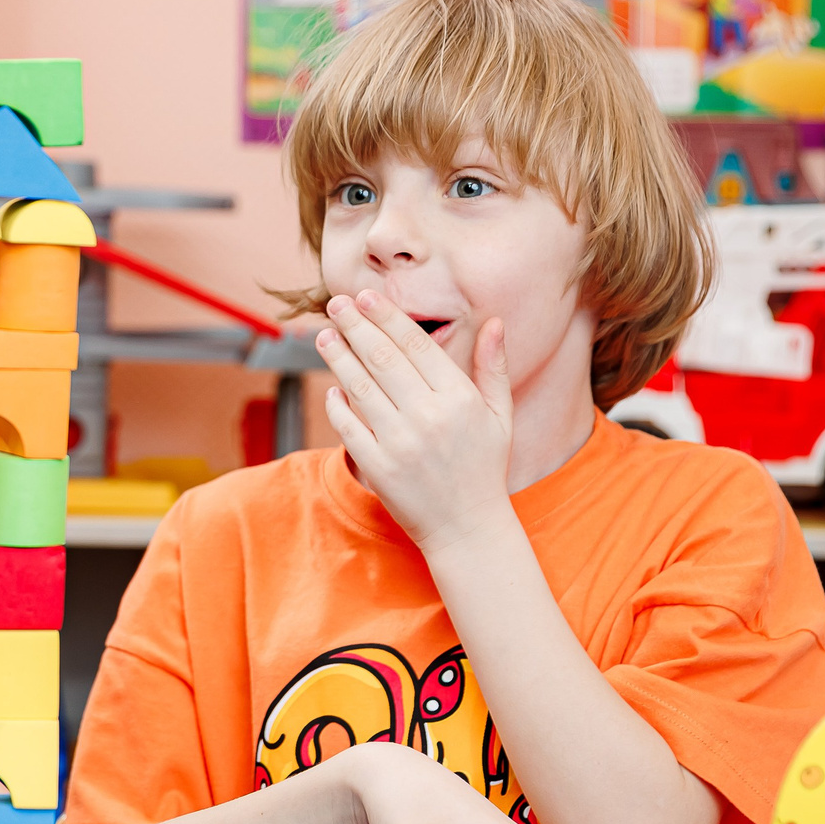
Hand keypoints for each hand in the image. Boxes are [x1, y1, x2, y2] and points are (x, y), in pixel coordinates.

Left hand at [315, 291, 512, 555]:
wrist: (467, 528)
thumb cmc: (484, 467)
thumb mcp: (500, 415)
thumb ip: (494, 367)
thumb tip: (495, 322)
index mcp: (460, 398)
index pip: (415, 345)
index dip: (387, 317)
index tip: (366, 295)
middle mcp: (429, 417)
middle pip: (382, 358)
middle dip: (355, 326)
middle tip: (335, 303)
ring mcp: (400, 443)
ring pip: (360, 387)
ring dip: (338, 357)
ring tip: (324, 335)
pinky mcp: (378, 467)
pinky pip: (348, 426)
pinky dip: (337, 403)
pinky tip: (331, 386)